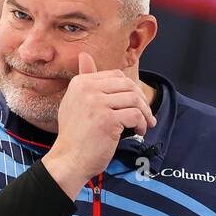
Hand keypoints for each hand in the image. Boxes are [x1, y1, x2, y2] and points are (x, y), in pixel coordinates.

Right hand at [41, 51, 154, 198]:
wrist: (69, 160)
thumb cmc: (75, 135)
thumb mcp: (75, 102)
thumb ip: (84, 79)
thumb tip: (85, 55)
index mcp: (80, 82)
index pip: (116, 75)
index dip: (131, 89)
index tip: (136, 103)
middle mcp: (87, 89)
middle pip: (128, 85)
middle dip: (141, 100)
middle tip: (146, 115)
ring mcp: (97, 104)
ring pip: (134, 99)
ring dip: (144, 113)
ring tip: (144, 124)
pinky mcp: (107, 120)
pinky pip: (135, 116)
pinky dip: (141, 124)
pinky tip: (138, 132)